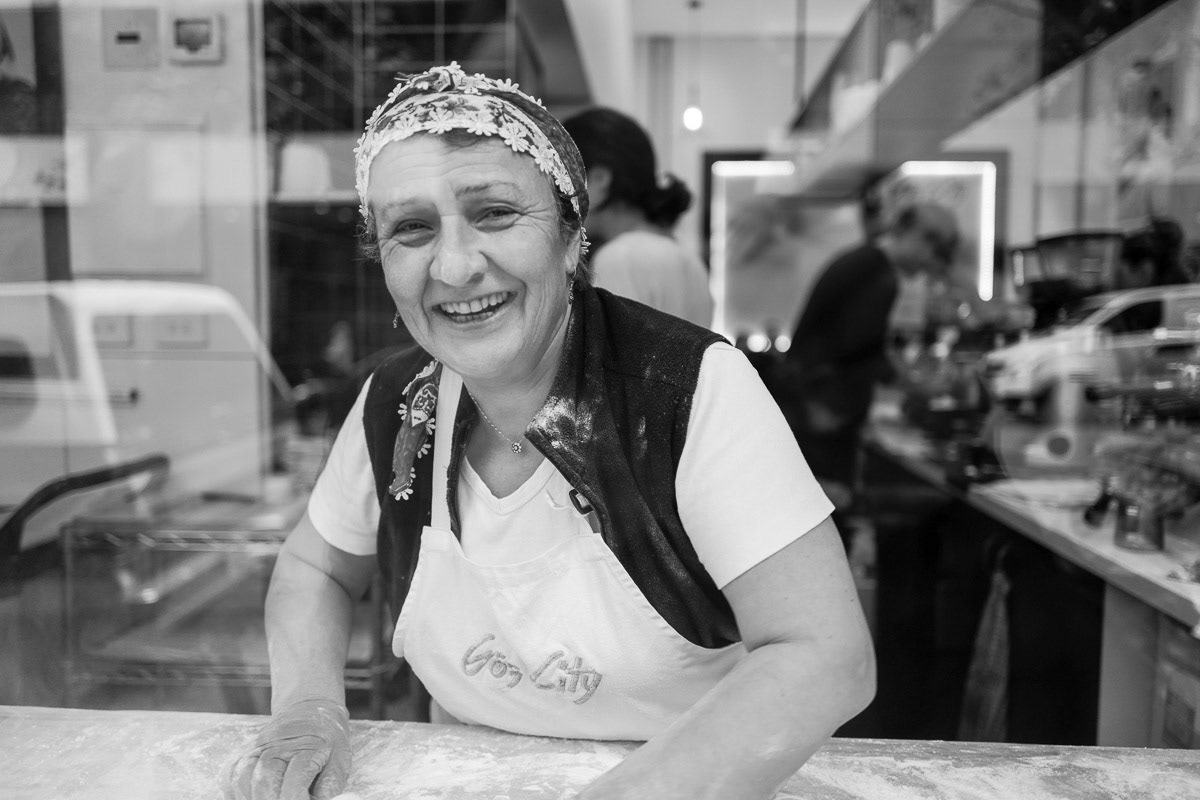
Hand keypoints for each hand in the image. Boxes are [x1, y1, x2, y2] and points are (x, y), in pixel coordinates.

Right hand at [224, 698, 351, 799]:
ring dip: (253, 798)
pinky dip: (240, 793)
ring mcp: (255, 746)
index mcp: (308, 743)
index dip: (296, 799)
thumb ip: (329, 786)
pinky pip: (230, 778)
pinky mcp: (241, 754)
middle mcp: (277, 742)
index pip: (295, 778)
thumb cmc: (326, 741)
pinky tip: (255, 796)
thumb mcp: (339, 760)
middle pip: (264, 779)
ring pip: (241, 779)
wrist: (308, 713)